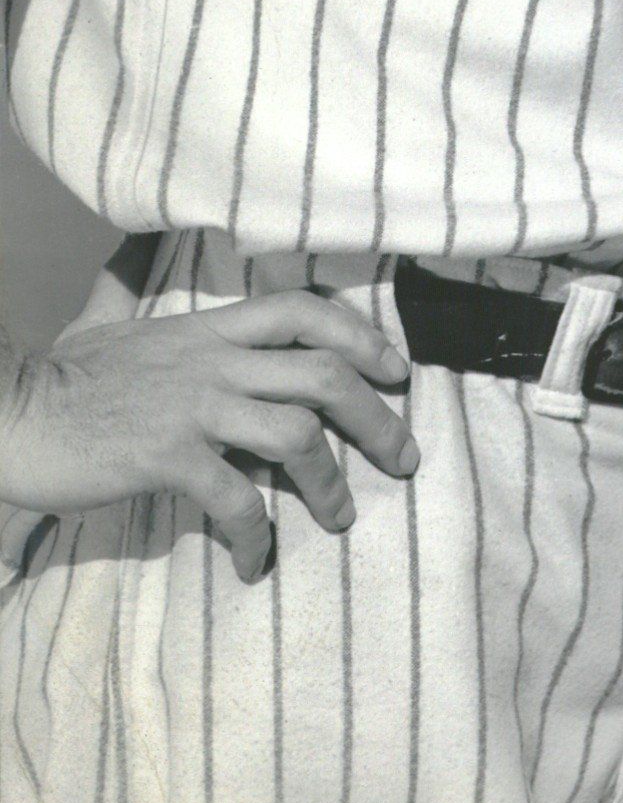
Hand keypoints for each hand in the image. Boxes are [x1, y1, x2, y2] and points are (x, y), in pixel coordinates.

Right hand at [0, 293, 419, 581]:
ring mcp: (192, 409)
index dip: (361, 336)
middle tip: (403, 457)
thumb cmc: (59, 377)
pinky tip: (255, 561)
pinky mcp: (165, 458)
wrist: (6, 415)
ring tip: (341, 518)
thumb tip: (134, 240)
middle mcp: (212, 362)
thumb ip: (130, 284)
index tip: (395, 370)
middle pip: (325, 375)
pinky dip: (254, 536)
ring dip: (330, 483)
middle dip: (377, 418)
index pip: (304, 311)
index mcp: (208, 330)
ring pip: (297, 435)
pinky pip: (234, 500)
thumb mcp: (105, 319)